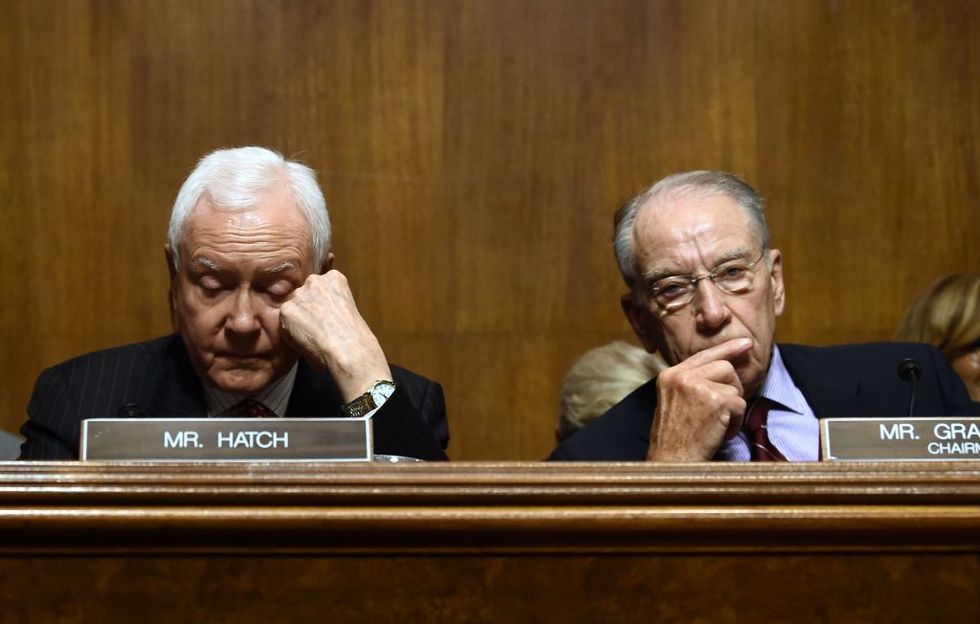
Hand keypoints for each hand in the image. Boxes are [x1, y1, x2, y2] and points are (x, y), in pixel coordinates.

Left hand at [279, 270, 392, 401]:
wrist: (347, 348)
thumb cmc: (353, 336)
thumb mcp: (347, 307)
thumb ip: (330, 302)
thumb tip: (318, 311)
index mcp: (334, 278)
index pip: (319, 287)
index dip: (321, 303)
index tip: (326, 315)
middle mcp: (315, 281)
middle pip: (304, 294)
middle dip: (307, 308)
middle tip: (317, 326)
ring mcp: (299, 294)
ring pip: (292, 307)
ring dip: (297, 319)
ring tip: (312, 335)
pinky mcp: (287, 310)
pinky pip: (284, 322)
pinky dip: (291, 332)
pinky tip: (305, 339)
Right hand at [646, 338, 751, 460]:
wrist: (671, 462)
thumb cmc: (675, 439)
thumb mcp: (674, 402)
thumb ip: (693, 383)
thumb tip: (725, 368)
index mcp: (670, 375)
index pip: (703, 355)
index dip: (727, 349)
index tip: (745, 344)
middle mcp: (682, 376)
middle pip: (725, 368)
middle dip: (731, 389)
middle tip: (720, 412)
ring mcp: (698, 386)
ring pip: (734, 387)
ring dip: (731, 408)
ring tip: (714, 425)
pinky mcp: (715, 401)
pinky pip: (739, 404)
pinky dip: (734, 423)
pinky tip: (718, 433)